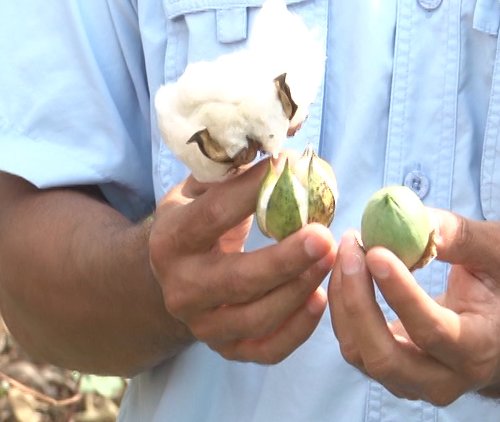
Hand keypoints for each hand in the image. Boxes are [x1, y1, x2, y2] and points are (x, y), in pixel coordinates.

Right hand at [149, 155, 336, 363]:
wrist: (169, 279)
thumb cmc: (194, 224)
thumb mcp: (197, 193)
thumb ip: (229, 174)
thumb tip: (280, 150)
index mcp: (171, 241)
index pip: (214, 216)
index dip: (252, 193)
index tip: (289, 168)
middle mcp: (182, 288)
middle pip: (237, 279)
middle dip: (285, 259)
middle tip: (324, 236)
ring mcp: (203, 325)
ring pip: (258, 317)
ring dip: (300, 288)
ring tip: (331, 258)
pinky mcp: (227, 349)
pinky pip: (267, 350)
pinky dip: (298, 329)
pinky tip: (320, 299)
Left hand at [328, 209, 499, 405]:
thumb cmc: (499, 290)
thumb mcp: (499, 255)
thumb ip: (463, 236)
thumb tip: (417, 221)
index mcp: (477, 350)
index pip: (431, 331)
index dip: (400, 293)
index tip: (376, 252)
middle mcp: (442, 380)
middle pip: (384, 358)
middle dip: (358, 302)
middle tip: (352, 249)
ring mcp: (410, 383)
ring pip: (358, 353)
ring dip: (344, 300)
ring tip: (348, 250)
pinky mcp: (385, 373)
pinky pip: (350, 345)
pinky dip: (340, 306)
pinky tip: (346, 269)